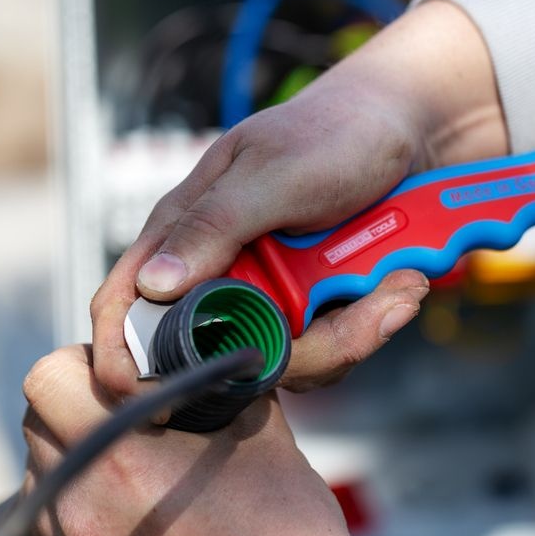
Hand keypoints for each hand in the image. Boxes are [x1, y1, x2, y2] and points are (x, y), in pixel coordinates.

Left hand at [22, 345, 379, 535]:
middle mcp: (80, 511)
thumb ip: (216, 380)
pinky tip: (134, 509)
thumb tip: (196, 349)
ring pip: (39, 475)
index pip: (49, 380)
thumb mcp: (257, 433)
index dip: (82, 362)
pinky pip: (52, 527)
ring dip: (76, 456)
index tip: (120, 373)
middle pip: (36, 425)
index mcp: (120, 460)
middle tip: (126, 409)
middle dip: (75, 405)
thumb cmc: (281, 533)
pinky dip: (81, 505)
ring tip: (134, 466)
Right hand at [90, 0, 507, 396]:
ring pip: (282, 359)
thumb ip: (214, 225)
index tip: (163, 403)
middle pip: (223, 353)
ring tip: (398, 284)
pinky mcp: (308, 307)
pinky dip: (367, 323)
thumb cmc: (334, 134)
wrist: (406, 132)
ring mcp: (267, 292)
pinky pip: (324, 348)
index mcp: (187, 229)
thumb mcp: (273, 174)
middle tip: (364, 316)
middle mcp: (220, 268)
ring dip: (350, 333)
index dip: (129, 359)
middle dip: (297, 351)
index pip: (127, 303)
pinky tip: (398, 284)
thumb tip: (154, 285)